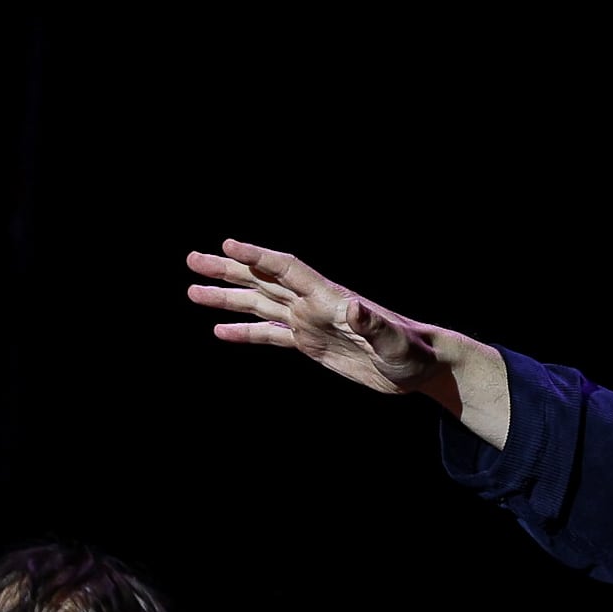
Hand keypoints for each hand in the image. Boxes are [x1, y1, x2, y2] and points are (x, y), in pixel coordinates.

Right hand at [186, 240, 449, 392]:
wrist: (421, 368)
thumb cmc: (413, 352)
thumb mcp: (395, 342)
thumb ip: (374, 325)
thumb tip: (354, 307)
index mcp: (329, 298)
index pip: (287, 268)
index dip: (259, 256)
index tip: (229, 244)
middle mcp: (314, 304)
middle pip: (263, 279)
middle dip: (228, 269)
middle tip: (192, 259)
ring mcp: (310, 322)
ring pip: (260, 304)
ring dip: (227, 297)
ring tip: (191, 290)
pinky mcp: (311, 344)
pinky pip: (271, 335)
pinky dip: (245, 333)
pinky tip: (220, 331)